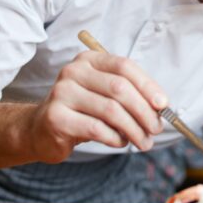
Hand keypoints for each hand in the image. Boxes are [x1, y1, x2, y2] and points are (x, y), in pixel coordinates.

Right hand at [29, 50, 167, 162]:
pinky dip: (115, 138)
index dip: (147, 85)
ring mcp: (62, 93)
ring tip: (144, 141)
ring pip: (111, 110)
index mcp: (89, 60)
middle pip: (119, 88)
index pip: (124, 66)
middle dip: (144, 111)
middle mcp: (73, 72)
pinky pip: (96, 128)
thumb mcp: (104, 95)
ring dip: (134, 129)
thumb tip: (161, 107)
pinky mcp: (56, 117)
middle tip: (156, 129)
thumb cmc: (81, 112)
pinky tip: (121, 142)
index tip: (163, 105)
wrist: (40, 130)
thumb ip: (129, 95)